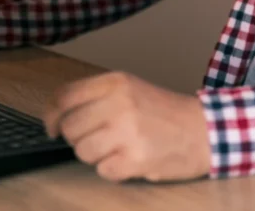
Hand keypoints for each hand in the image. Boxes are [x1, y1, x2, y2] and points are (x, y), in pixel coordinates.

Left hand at [43, 72, 211, 182]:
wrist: (203, 130)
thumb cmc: (163, 111)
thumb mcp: (130, 88)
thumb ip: (95, 96)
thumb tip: (56, 117)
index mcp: (116, 82)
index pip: (64, 97)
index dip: (51, 115)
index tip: (52, 127)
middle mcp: (120, 103)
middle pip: (70, 127)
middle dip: (78, 138)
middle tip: (98, 138)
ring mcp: (128, 131)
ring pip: (83, 151)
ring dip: (95, 156)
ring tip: (117, 148)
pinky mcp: (136, 158)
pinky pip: (103, 171)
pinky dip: (113, 170)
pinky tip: (129, 159)